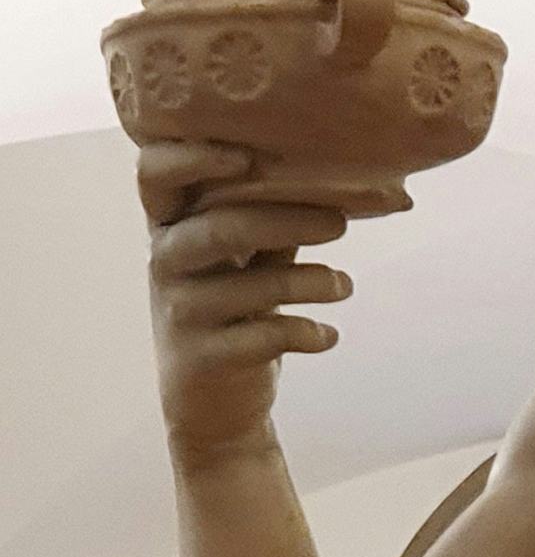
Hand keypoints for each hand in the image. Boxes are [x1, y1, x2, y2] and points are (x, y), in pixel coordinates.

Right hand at [139, 141, 353, 461]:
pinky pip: (263, 338)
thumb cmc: (241, 304)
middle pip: (219, 228)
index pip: (156, 176)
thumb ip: (279, 209)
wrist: (218, 399)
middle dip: (289, 220)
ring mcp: (180, 312)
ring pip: (246, 286)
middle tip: (341, 225)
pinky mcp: (203, 359)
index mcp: (175, 224)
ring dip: (310, 281)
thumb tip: (356, 168)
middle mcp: (167, 262)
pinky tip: (329, 336)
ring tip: (345, 286)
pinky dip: (306, 332)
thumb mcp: (253, 252)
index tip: (247, 157)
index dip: (193, 158)